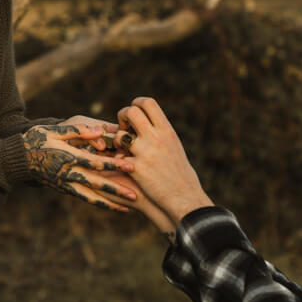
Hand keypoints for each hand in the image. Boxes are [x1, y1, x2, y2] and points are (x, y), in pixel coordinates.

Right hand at [23, 122, 135, 213]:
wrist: (19, 159)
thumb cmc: (38, 139)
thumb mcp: (55, 130)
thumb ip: (78, 131)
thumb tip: (100, 131)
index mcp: (68, 157)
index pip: (94, 162)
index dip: (113, 164)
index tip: (130, 165)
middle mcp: (67, 174)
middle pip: (96, 183)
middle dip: (116, 188)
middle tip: (135, 193)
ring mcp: (66, 184)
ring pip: (91, 196)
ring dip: (110, 202)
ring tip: (128, 207)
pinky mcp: (65, 190)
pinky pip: (85, 199)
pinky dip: (100, 204)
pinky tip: (114, 207)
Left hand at [116, 97, 212, 228]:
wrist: (184, 199)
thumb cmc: (180, 175)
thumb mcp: (174, 147)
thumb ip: (160, 133)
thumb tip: (148, 120)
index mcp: (167, 131)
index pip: (148, 103)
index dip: (136, 103)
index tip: (133, 114)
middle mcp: (157, 138)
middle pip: (131, 112)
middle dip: (122, 117)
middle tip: (123, 128)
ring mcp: (146, 153)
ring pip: (120, 135)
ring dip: (117, 141)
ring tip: (123, 149)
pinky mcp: (136, 168)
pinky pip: (118, 157)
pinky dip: (118, 161)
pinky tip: (124, 167)